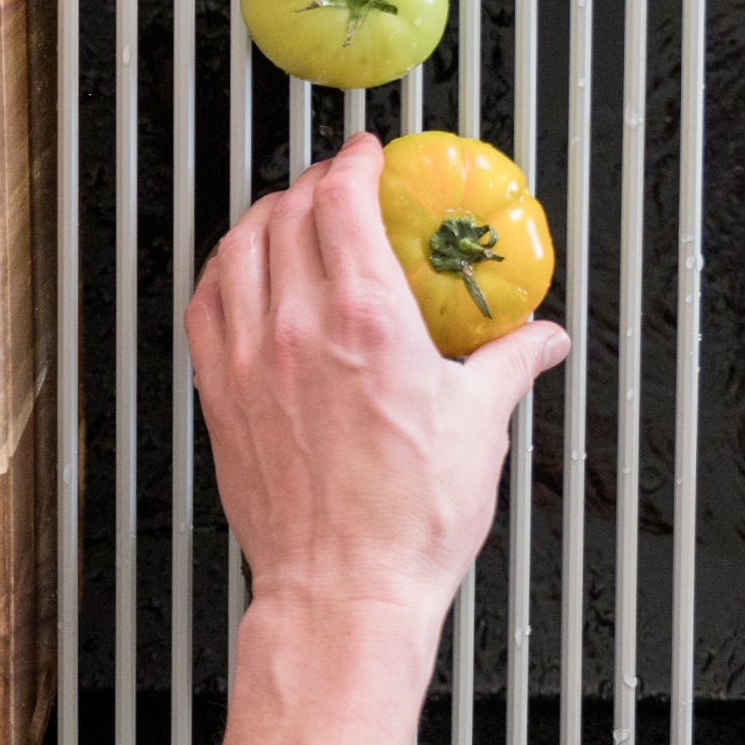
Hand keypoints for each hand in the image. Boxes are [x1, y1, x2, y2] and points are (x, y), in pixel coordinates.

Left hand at [185, 133, 568, 678]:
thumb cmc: (407, 521)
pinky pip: (204, 306)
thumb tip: (540, 339)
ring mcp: (249, 360)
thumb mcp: (482, 427)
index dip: (352, 164)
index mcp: (365, 322)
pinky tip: (239, 276)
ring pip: (236, 251)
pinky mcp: (219, 395)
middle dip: (312, 184)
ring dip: (262, 219)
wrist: (343, 588)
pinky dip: (222, 273)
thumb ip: (511, 363)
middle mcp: (296, 329)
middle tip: (335, 185)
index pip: (341, 202)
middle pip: (287, 215)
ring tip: (286, 216)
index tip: (365, 157)